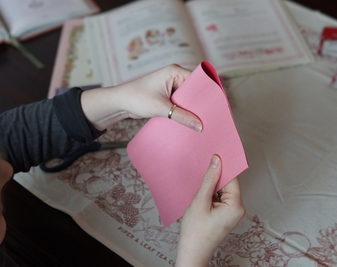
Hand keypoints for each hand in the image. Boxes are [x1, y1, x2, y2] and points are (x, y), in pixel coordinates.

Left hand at [80, 64, 201, 130]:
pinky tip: (191, 122)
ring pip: (188, 98)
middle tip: (212, 116)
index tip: (217, 104)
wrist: (119, 103)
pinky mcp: (167, 96)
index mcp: (175, 71)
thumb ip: (182, 116)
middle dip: (201, 103)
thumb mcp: (162, 108)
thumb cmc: (137, 98)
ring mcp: (171, 86)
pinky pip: (181, 104)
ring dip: (192, 109)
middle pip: (195, 90)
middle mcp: (175, 76)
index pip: (198, 80)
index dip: (208, 92)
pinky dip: (185, 112)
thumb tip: (200, 126)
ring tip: (204, 121)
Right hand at [175, 155, 245, 266]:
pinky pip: (222, 197)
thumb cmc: (195, 232)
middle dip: (217, 175)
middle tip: (204, 165)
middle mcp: (239, 209)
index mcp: (236, 206)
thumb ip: (210, 179)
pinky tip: (202, 193)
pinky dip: (213, 193)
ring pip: (225, 190)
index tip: (216, 152)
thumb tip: (217, 160)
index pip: (232, 178)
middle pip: (230, 183)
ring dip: (214, 184)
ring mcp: (235, 213)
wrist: (192, 253)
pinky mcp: (228, 215)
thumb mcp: (200, 202)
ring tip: (200, 183)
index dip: (224, 165)